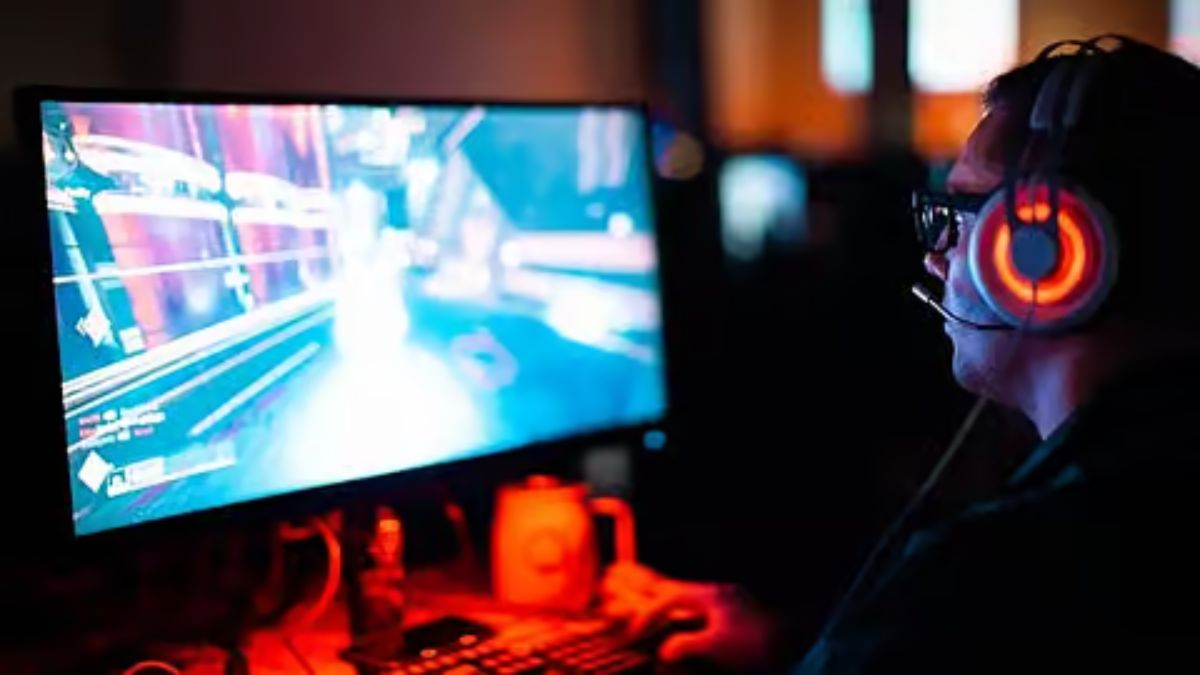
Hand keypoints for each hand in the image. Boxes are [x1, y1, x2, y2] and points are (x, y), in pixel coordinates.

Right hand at [600, 562, 774, 670]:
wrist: (797, 643)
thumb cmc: (758, 645)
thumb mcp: (717, 646)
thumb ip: (686, 644)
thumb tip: (663, 649)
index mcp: (709, 596)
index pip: (668, 599)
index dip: (647, 614)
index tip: (633, 632)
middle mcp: (717, 593)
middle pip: (676, 587)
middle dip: (649, 587)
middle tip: (621, 576)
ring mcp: (728, 601)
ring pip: (689, 596)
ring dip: (668, 599)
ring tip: (647, 594)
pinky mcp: (737, 613)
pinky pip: (701, 606)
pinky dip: (684, 609)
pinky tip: (682, 616)